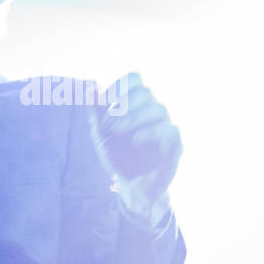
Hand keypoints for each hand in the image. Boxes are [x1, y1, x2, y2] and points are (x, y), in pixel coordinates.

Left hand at [87, 73, 181, 223]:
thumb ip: (95, 112)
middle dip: (123, 105)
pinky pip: (170, 130)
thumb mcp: (101, 133)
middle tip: (108, 124)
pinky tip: (135, 140)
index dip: (119, 86)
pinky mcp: (174, 146)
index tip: (103, 102)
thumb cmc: (117, 155)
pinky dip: (152, 132)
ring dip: (133, 118)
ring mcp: (165, 127)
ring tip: (116, 131)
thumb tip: (90, 88)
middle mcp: (153, 112)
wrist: (129, 184)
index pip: (135, 78)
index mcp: (137, 104)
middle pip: (146, 92)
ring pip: (159, 109)